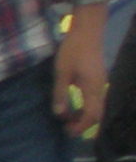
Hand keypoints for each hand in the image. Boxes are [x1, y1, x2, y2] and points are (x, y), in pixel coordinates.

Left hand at [57, 11, 109, 140]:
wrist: (87, 30)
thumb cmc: (73, 50)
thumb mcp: (62, 73)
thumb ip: (60, 94)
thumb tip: (59, 114)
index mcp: (93, 88)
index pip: (91, 115)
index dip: (80, 126)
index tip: (67, 131)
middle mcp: (100, 87)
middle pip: (98, 113)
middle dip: (84, 124)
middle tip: (67, 129)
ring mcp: (101, 82)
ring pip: (98, 106)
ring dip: (85, 115)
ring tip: (68, 118)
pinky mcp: (98, 77)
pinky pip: (96, 98)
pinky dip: (86, 106)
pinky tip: (75, 105)